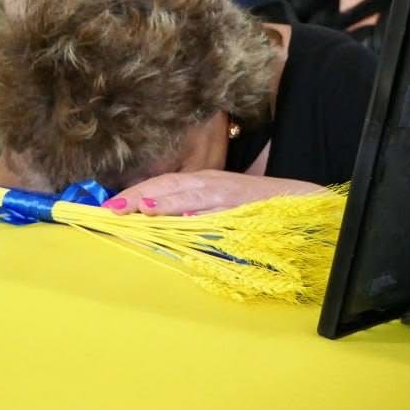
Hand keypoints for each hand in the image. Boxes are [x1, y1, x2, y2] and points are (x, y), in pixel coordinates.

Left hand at [105, 170, 322, 216]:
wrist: (302, 201)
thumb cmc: (257, 209)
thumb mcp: (218, 211)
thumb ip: (192, 217)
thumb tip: (159, 228)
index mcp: (201, 183)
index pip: (161, 185)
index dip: (133, 194)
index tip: (107, 208)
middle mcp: (210, 182)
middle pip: (167, 185)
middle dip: (137, 197)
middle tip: (110, 210)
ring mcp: (227, 191)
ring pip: (188, 193)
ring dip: (161, 201)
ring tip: (136, 210)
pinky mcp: (244, 202)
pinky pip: (218, 207)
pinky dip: (199, 211)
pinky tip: (184, 217)